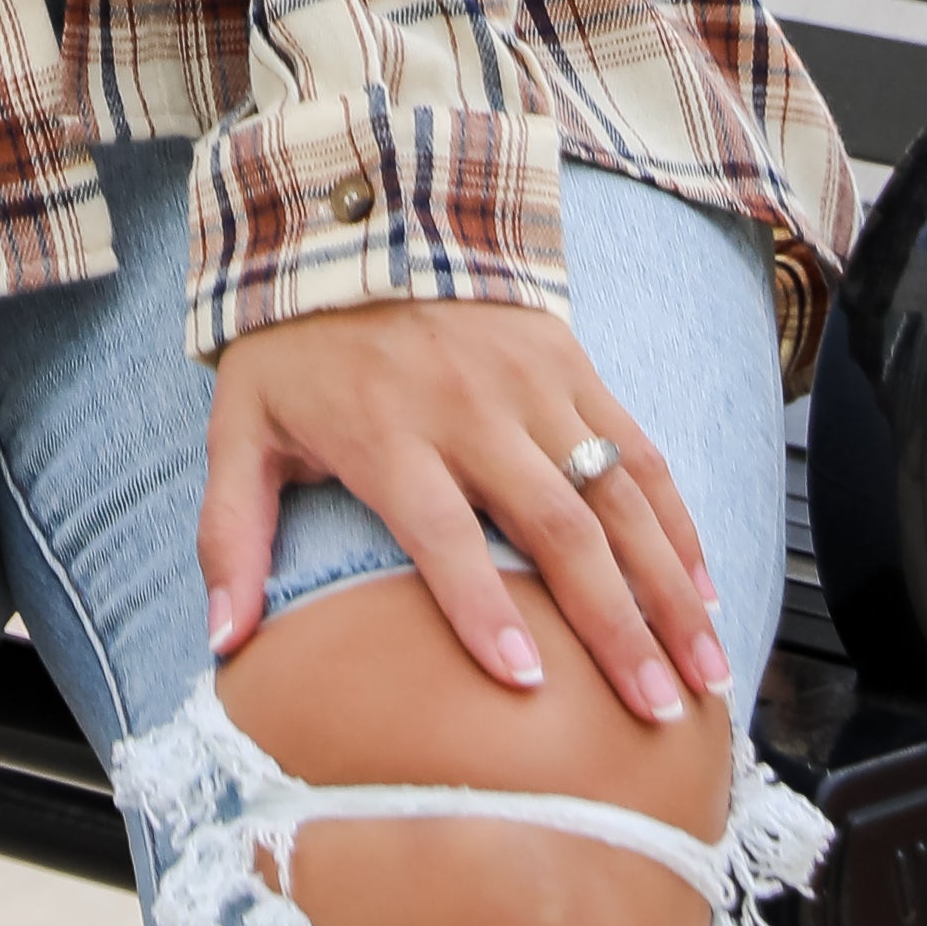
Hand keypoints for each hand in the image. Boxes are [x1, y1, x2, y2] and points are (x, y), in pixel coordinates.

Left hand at [199, 294, 730, 722]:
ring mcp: (533, 384)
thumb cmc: (294, 343)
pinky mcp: (572, 363)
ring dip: (666, 585)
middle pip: (556, 526)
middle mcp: (470, 410)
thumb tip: (223, 642)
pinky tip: (703, 587)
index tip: (528, 682)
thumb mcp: (240, 426)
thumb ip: (229, 534)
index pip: (443, 533)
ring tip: (703, 669)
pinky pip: (638, 449)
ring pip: (616, 495)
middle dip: (613, 624)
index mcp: (388, 434)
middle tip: (654, 709)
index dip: (483, 607)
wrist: (356, 216)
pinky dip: (677, 520)